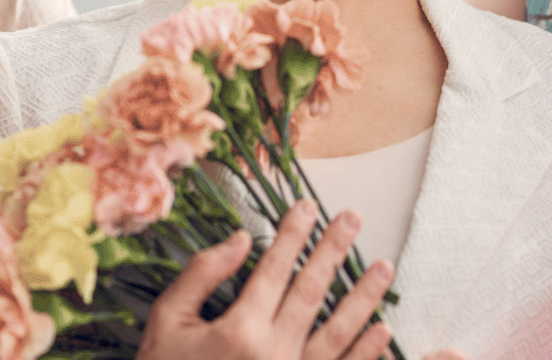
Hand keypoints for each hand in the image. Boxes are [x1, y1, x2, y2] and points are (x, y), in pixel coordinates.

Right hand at [137, 199, 395, 359]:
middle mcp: (273, 353)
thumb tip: (240, 240)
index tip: (308, 206)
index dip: (292, 234)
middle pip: (311, 291)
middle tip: (353, 218)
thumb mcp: (168, 320)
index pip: (274, 268)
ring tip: (383, 266)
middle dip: (333, 250)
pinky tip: (382, 328)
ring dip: (363, 297)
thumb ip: (202, 274)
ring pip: (338, 332)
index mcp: (239, 330)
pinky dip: (365, 352)